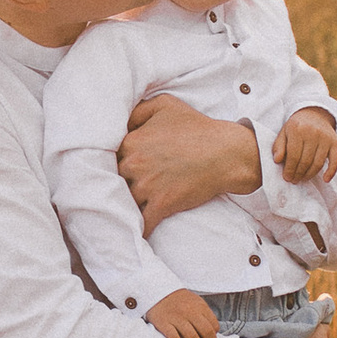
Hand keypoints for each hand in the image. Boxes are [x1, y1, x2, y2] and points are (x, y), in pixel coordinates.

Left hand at [118, 92, 261, 234]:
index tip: (125, 168)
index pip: (110, 156)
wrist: (226, 153)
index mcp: (131, 142)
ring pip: (126, 201)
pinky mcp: (162, 204)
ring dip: (127, 206)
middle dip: (121, 183)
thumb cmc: (198, 127)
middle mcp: (134, 164)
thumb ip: (138, 110)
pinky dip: (139, 229)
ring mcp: (147, 186)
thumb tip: (123, 122)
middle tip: (128, 187)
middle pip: (115, 179)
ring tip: (127, 211)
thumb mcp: (165, 105)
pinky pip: (143, 223)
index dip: (117, 162)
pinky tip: (137, 232)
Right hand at [147, 287, 222, 337]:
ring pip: (192, 336)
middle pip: (205, 331)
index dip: (215, 337)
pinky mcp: (164, 323)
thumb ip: (205, 314)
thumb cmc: (180, 301)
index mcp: (200, 306)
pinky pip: (173, 337)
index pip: (213, 324)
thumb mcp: (196, 301)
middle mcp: (189, 312)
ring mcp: (176, 318)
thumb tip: (214, 332)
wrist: (158, 291)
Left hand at [277, 107, 336, 185]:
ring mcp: (325, 138)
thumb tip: (277, 160)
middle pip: (305, 161)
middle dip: (298, 174)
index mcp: (297, 129)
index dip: (289, 169)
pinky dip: (331, 171)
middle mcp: (313, 133)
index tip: (286, 177)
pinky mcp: (335, 143)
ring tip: (303, 179)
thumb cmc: (296, 127)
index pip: (293, 155)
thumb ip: (278, 146)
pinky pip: (335, 160)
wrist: (315, 114)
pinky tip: (326, 179)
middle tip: (294, 180)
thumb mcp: (284, 132)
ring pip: (318, 163)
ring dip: (310, 175)